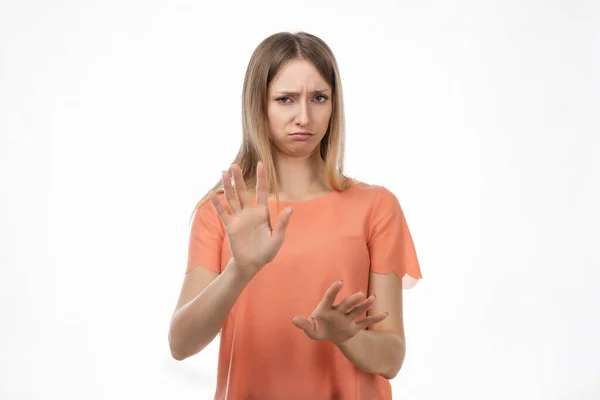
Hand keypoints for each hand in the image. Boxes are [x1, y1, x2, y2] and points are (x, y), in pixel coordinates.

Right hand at [209, 161, 293, 279]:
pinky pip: (223, 213)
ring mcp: (239, 218)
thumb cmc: (267, 252)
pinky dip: (217, 204)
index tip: (261, 164)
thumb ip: (282, 223)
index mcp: (262, 213)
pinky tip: (211, 194)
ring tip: (223, 173)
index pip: (262, 191)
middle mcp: (250, 212)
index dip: (261, 178)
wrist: (252, 264)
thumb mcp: (278, 238)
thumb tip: (290, 208)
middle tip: (234, 165)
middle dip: (239, 179)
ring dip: (227, 186)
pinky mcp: (231, 227)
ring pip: (232, 199)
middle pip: (243, 192)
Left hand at [291, 280, 388, 345]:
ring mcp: (348, 318)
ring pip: (357, 311)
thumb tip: (294, 319)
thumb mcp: (310, 329)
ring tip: (373, 298)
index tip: (340, 282)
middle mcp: (339, 311)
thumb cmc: (318, 328)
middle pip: (346, 304)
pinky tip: (385, 314)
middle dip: (352, 300)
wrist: (330, 334)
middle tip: (360, 294)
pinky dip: (375, 319)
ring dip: (365, 305)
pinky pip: (366, 323)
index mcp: (326, 308)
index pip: (330, 297)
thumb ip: (303, 324)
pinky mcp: (354, 326)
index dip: (334, 290)